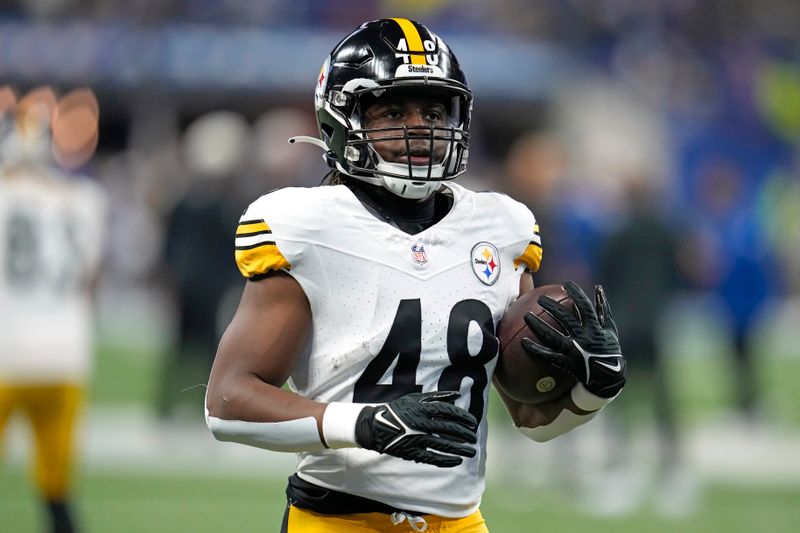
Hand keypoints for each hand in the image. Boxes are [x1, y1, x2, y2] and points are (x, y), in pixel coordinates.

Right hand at [354, 391, 477, 467]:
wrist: (376, 426)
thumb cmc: (398, 410)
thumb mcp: (415, 398)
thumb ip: (437, 396)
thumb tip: (457, 395)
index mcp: (422, 409)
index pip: (449, 412)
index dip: (464, 417)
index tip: (473, 423)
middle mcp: (421, 424)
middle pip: (449, 429)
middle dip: (465, 434)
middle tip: (474, 438)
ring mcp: (417, 439)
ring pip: (444, 445)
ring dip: (460, 449)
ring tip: (472, 451)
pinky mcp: (412, 452)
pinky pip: (432, 458)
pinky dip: (446, 460)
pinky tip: (457, 460)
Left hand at [522, 281, 625, 398]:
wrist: (608, 378)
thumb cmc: (608, 350)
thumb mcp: (610, 329)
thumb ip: (603, 309)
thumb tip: (598, 288)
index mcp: (595, 329)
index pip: (585, 307)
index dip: (576, 294)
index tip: (566, 285)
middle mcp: (584, 338)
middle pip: (565, 319)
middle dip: (552, 307)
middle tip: (540, 298)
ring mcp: (574, 351)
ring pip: (553, 336)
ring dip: (539, 325)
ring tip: (526, 316)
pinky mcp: (567, 363)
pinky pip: (548, 356)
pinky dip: (536, 349)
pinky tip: (523, 342)